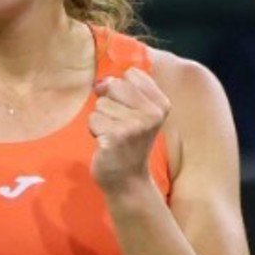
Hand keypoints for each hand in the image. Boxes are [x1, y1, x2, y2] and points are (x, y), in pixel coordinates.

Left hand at [89, 68, 170, 194]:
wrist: (127, 180)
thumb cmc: (128, 143)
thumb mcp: (136, 113)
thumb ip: (122, 90)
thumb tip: (100, 83)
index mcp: (161, 104)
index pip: (131, 74)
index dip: (121, 90)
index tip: (126, 109)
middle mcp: (152, 114)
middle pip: (114, 86)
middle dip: (109, 105)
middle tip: (118, 126)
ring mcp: (135, 126)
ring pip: (100, 104)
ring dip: (101, 120)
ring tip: (113, 136)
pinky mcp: (116, 137)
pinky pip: (93, 119)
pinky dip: (94, 131)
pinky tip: (106, 144)